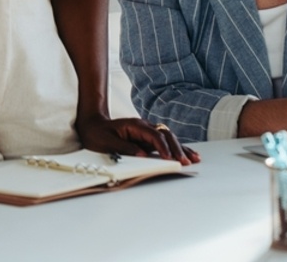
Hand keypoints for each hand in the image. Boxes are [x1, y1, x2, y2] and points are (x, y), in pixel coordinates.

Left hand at [75, 115, 199, 165]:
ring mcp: (147, 131)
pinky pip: (165, 142)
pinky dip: (176, 149)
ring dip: (181, 148)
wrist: (92, 124)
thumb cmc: (97, 134)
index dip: (163, 148)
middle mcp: (144, 126)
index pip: (154, 136)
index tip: (169, 159)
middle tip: (185, 162)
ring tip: (194, 158)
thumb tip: (142, 156)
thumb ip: (125, 148)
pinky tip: (186, 154)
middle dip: (177, 149)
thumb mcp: (107, 142)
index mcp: (135, 125)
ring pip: (169, 138)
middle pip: (165, 135)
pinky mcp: (147, 138)